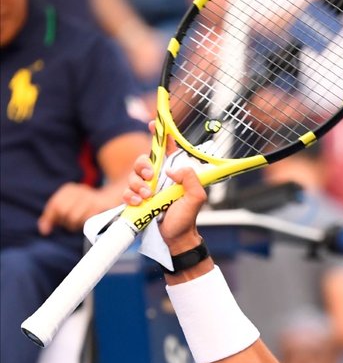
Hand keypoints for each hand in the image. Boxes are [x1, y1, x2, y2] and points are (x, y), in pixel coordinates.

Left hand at [38, 182, 120, 234]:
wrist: (118, 196)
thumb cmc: (90, 208)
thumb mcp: (69, 208)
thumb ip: (52, 217)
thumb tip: (44, 230)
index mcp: (70, 189)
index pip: (55, 206)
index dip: (52, 218)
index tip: (50, 228)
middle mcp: (81, 190)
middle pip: (64, 212)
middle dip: (68, 222)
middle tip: (75, 224)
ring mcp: (93, 198)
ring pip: (75, 217)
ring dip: (78, 225)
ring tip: (84, 224)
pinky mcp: (104, 206)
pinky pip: (89, 220)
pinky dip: (89, 225)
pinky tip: (93, 224)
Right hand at [123, 126, 207, 254]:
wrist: (175, 239)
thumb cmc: (186, 218)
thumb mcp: (196, 198)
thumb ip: (190, 179)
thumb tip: (172, 170)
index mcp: (174, 173)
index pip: (166, 149)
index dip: (160, 135)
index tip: (152, 123)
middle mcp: (159, 178)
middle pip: (143, 160)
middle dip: (143, 166)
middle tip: (150, 177)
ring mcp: (146, 189)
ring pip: (133, 176)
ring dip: (138, 185)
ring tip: (148, 197)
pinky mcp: (136, 201)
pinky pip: (126, 192)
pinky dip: (130, 196)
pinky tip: (138, 203)